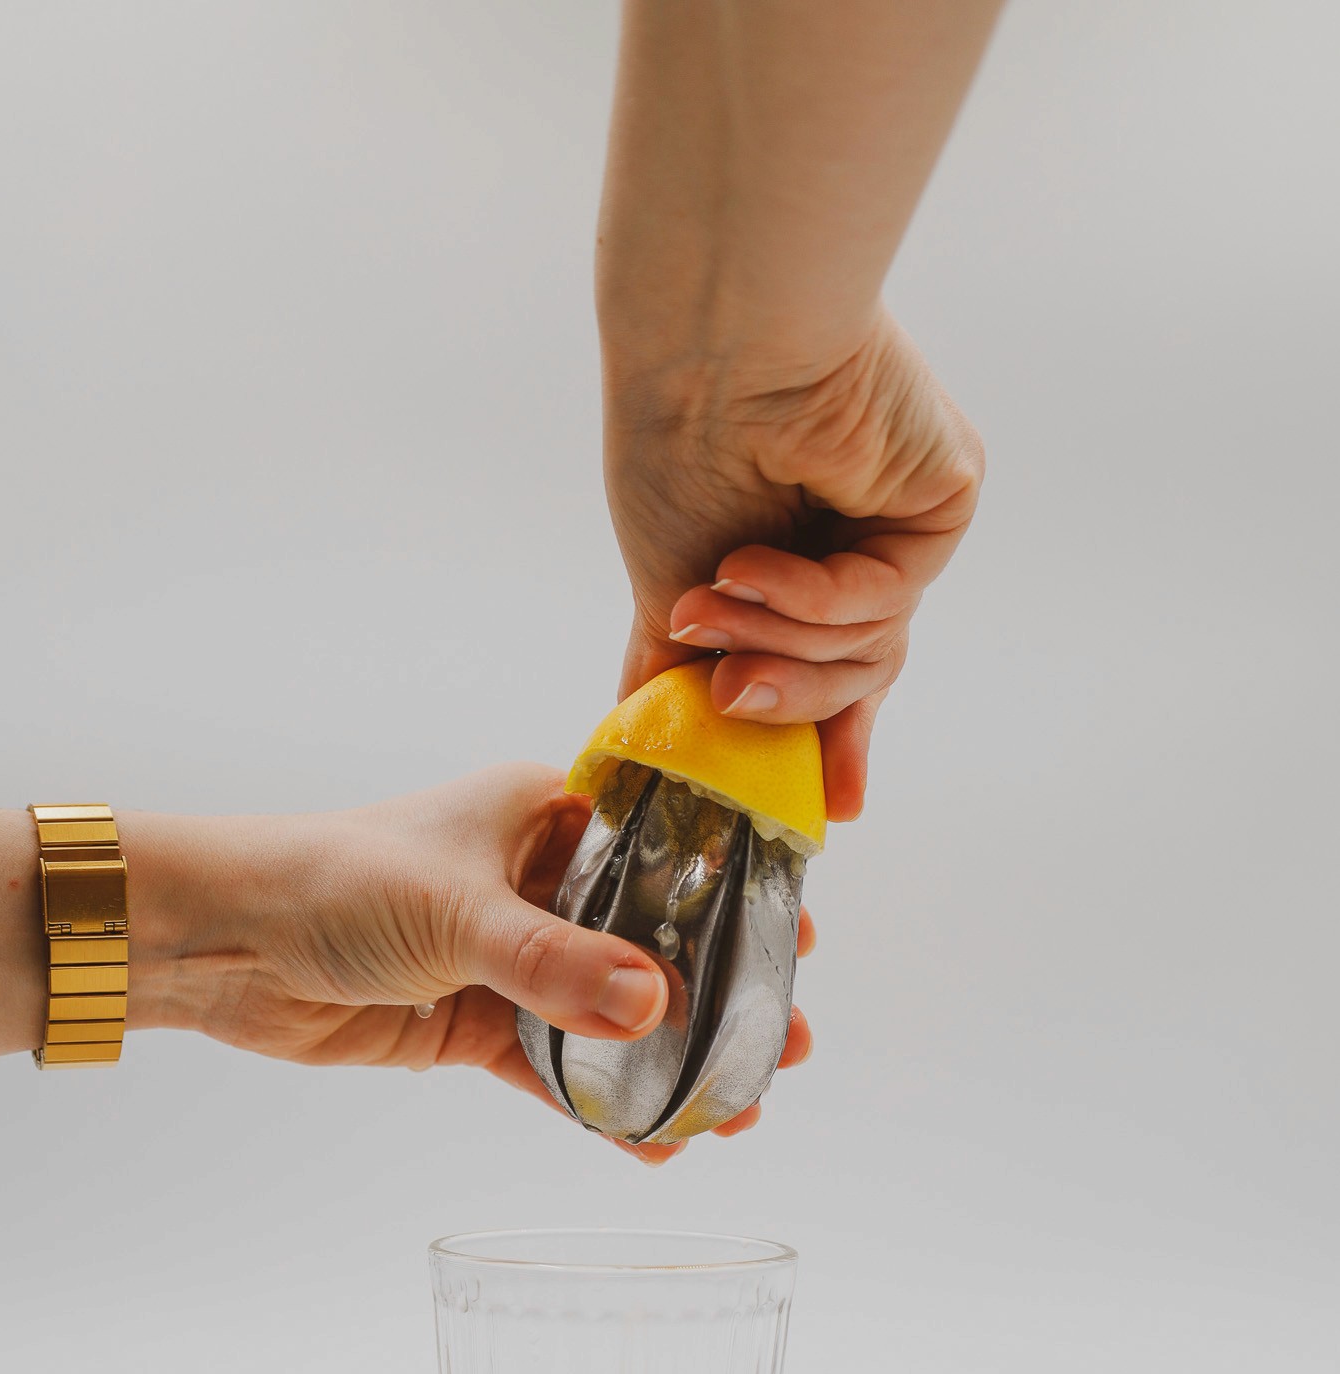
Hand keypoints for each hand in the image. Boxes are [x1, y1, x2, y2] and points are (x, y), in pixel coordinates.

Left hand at [130, 766, 812, 1161]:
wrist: (224, 942)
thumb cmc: (335, 881)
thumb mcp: (461, 912)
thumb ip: (558, 963)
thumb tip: (655, 1006)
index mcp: (545, 816)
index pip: (665, 850)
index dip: (735, 895)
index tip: (799, 939)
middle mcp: (536, 883)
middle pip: (651, 943)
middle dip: (718, 997)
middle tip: (786, 1043)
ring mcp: (508, 958)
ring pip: (609, 1015)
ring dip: (667, 1062)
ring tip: (736, 1110)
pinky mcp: (473, 1024)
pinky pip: (554, 1068)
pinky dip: (598, 1104)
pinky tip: (651, 1143)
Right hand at [606, 308, 983, 821]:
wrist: (703, 352)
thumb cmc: (673, 444)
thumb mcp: (667, 585)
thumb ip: (676, 671)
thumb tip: (639, 743)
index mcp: (811, 563)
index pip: (838, 672)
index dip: (831, 742)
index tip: (834, 811)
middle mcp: (868, 544)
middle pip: (859, 676)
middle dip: (788, 700)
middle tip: (726, 699)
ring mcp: (909, 524)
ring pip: (871, 648)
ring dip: (778, 639)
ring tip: (708, 605)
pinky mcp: (943, 498)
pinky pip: (885, 598)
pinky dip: (810, 597)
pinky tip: (750, 566)